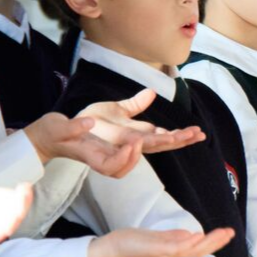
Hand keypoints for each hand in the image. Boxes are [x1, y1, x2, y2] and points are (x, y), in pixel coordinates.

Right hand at [23, 113, 142, 177]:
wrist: (44, 138)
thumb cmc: (49, 134)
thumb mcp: (57, 127)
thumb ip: (72, 126)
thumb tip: (90, 122)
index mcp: (86, 154)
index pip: (107, 166)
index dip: (121, 159)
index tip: (130, 144)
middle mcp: (95, 157)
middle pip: (119, 170)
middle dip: (134, 158)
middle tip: (141, 139)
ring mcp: (99, 153)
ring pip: (122, 165)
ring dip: (135, 154)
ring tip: (142, 137)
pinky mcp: (102, 147)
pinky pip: (121, 153)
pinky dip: (132, 147)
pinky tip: (139, 134)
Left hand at [78, 89, 205, 153]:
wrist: (58, 132)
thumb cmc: (87, 122)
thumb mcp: (115, 110)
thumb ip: (134, 105)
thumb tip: (153, 92)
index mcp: (132, 137)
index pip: (161, 138)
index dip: (180, 136)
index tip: (198, 130)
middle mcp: (124, 148)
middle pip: (155, 148)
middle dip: (176, 142)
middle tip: (194, 134)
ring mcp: (109, 155)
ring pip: (136, 160)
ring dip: (149, 149)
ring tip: (168, 136)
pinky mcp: (93, 159)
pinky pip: (109, 164)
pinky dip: (122, 156)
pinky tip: (134, 142)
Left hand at [85, 227, 234, 256]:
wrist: (112, 249)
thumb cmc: (132, 243)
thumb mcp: (155, 238)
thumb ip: (173, 237)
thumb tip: (191, 234)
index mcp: (172, 250)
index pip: (198, 247)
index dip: (214, 241)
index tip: (227, 232)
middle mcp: (171, 254)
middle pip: (199, 251)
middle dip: (216, 242)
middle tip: (231, 232)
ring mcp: (164, 253)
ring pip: (191, 250)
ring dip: (207, 243)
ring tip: (221, 234)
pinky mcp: (154, 250)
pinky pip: (174, 248)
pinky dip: (186, 243)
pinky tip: (196, 236)